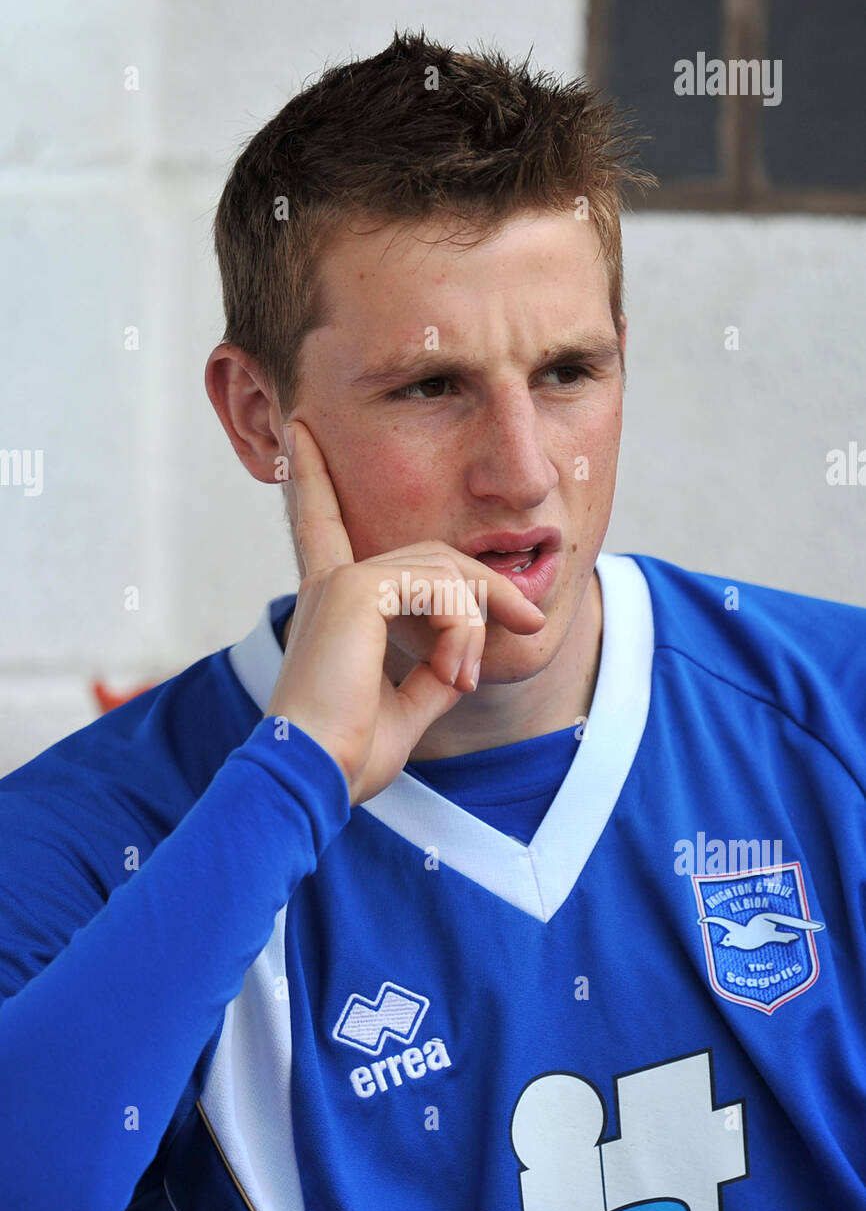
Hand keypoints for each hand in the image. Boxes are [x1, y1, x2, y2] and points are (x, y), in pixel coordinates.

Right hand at [265, 419, 545, 805]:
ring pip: (443, 569)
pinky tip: (453, 674)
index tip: (302, 432)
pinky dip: (461, 630)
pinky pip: (438, 588)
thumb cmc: (347, 755)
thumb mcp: (405, 708)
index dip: (315, 479)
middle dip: (486, 587)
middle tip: (527, 620)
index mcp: (332, 604)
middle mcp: (331, 582)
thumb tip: (465, 658)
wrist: (313, 777)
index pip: (322, 523)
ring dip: (475, 623)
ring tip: (464, 678)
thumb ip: (436, 672)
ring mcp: (341, 581)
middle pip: (433, 554)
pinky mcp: (354, 590)